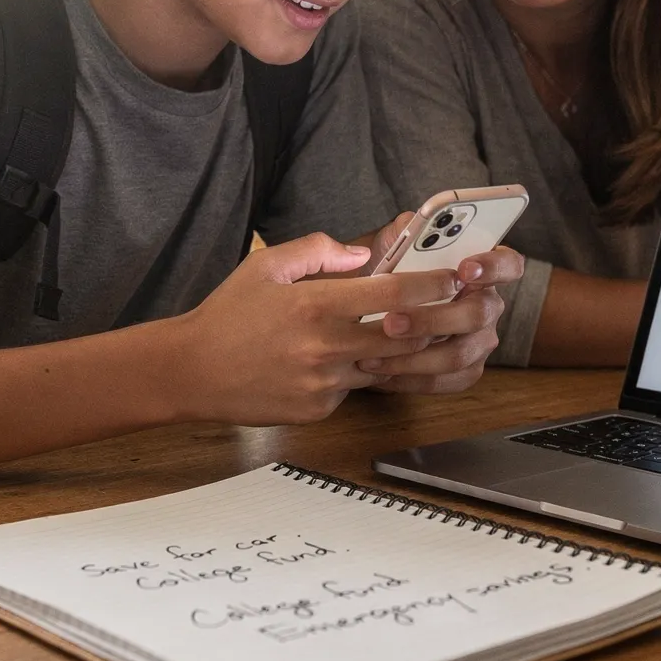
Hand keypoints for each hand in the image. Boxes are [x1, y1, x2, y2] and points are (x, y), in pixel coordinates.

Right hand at [169, 233, 467, 424]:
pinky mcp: (319, 409)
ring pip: (387, 367)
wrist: (192, 372)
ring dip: (412, 350)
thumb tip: (363, 254)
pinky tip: (353, 358)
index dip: (432, 286)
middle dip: (444, 322)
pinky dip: (362, 372)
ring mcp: (324, 384)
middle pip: (406, 336)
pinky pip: (356, 388)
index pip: (392, 294)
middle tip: (468, 311)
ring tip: (434, 333)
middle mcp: (326, 348)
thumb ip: (318, 251)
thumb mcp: (267, 265)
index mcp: (315, 305)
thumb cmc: (229, 314)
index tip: (454, 279)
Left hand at [366, 236, 525, 396]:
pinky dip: (409, 378)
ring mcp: (480, 342)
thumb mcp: (394, 246)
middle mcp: (488, 306)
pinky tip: (381, 371)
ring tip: (374, 354)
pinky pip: (443, 382)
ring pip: (459, 355)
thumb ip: (407, 230)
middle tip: (391, 321)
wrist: (368, 314)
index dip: (494, 266)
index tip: (464, 269)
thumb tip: (413, 222)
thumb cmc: (389, 274)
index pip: (509, 263)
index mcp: (482, 270)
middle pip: (479, 314)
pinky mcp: (464, 372)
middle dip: (433, 319)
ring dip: (414, 356)